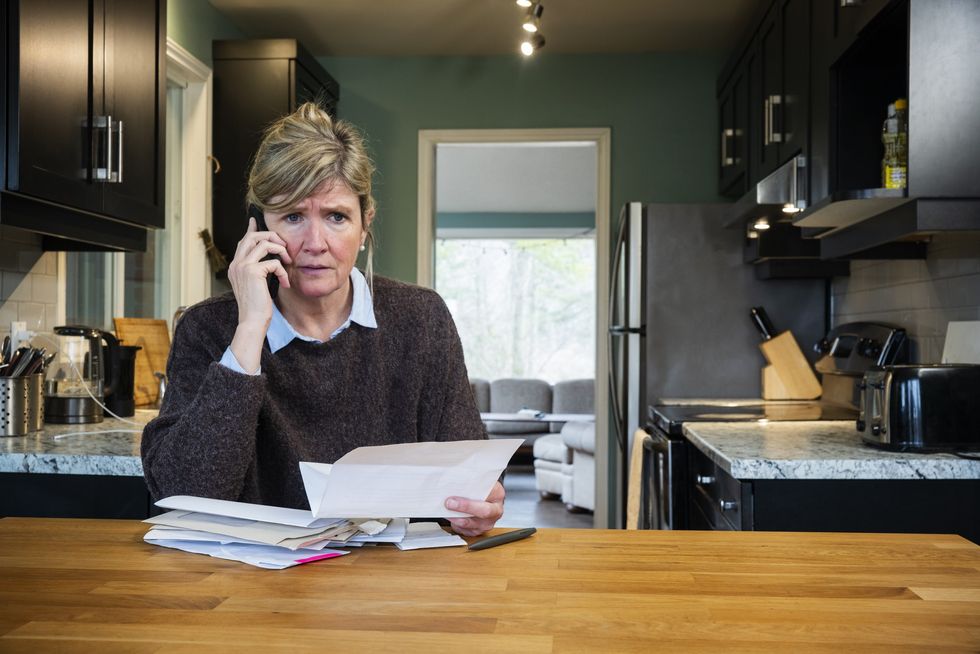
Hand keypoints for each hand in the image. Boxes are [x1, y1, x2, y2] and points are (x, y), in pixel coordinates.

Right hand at [226, 217, 291, 371]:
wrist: (252, 322)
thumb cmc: (257, 307)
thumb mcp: (257, 285)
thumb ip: (260, 269)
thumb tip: (270, 259)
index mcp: (235, 266)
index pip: (243, 241)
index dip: (251, 229)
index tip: (255, 220)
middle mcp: (236, 263)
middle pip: (252, 236)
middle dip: (272, 237)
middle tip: (284, 247)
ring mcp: (242, 266)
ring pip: (264, 243)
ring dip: (281, 250)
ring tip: (288, 263)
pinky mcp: (252, 271)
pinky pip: (274, 262)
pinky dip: (283, 271)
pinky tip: (285, 283)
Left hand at [445, 481, 504, 536]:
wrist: (485, 497)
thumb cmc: (481, 488)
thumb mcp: (480, 480)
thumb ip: (471, 480)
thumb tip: (454, 477)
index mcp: (498, 494)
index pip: (488, 495)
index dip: (472, 497)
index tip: (456, 495)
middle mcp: (496, 510)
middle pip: (483, 512)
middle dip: (464, 508)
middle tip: (449, 503)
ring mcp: (489, 522)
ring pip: (473, 524)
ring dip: (457, 518)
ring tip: (446, 511)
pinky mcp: (480, 530)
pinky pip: (467, 531)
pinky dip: (457, 525)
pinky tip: (452, 518)